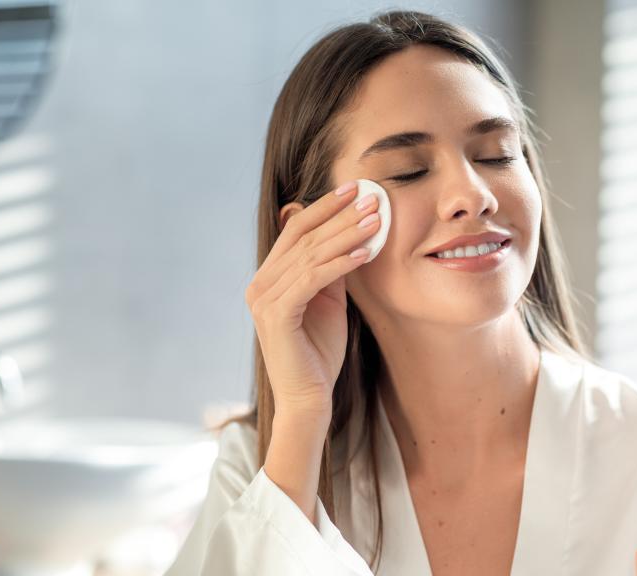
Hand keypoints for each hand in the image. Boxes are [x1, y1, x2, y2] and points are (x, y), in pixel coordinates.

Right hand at [244, 180, 380, 416]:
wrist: (309, 397)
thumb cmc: (319, 351)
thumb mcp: (329, 300)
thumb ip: (331, 268)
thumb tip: (350, 233)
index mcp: (269, 277)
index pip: (297, 230)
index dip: (325, 207)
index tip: (355, 189)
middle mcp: (260, 283)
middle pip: (304, 237)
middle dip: (341, 215)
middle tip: (373, 198)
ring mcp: (264, 299)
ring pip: (310, 255)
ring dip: (346, 235)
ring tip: (376, 220)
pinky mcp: (276, 314)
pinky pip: (311, 279)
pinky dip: (339, 264)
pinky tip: (365, 253)